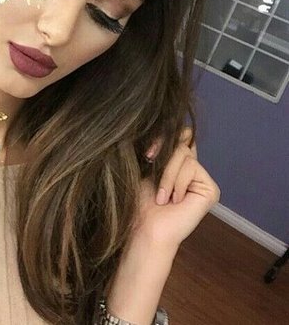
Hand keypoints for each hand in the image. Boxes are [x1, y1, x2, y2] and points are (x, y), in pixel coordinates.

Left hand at [132, 127, 220, 249]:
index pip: (177, 133)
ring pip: (184, 154)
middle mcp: (189, 167)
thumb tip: (160, 121)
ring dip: (167, 174)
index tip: (146, 153)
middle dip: (164, 149)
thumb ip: (155, 145)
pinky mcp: (210, 189)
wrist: (144, 227)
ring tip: (161, 196)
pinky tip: (174, 200)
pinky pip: (192, 167)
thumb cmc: (137, 200)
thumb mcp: (142, 165)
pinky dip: (177, 182)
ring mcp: (200, 178)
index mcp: (173, 161)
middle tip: (149, 161)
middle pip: (183, 137)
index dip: (163, 135)